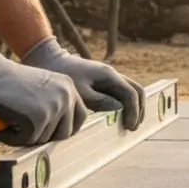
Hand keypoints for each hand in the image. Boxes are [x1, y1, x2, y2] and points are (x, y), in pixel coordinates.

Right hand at [0, 43, 88, 146]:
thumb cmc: (9, 82)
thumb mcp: (42, 87)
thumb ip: (54, 104)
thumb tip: (59, 134)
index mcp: (68, 87)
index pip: (80, 116)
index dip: (66, 128)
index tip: (52, 132)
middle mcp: (66, 96)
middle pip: (65, 133)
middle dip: (45, 136)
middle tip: (26, 130)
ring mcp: (53, 108)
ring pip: (44, 138)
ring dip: (26, 136)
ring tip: (11, 121)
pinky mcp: (37, 119)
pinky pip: (27, 141)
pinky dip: (12, 138)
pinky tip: (4, 125)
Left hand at [22, 36, 144, 130]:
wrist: (49, 60)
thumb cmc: (63, 76)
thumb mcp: (80, 91)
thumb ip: (100, 100)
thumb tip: (120, 108)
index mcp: (110, 75)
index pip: (131, 94)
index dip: (133, 111)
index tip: (129, 127)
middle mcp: (112, 75)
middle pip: (136, 91)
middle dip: (139, 109)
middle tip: (133, 127)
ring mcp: (108, 78)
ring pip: (130, 91)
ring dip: (133, 107)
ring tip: (129, 124)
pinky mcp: (101, 82)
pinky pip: (119, 93)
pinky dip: (123, 105)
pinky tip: (118, 116)